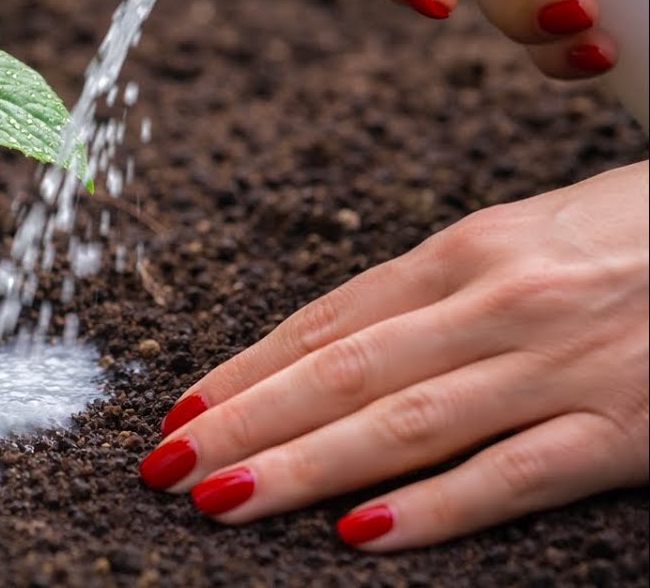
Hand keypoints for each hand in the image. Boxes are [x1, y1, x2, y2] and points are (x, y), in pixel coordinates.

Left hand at [140, 161, 648, 549]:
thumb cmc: (636, 235)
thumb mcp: (526, 238)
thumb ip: (434, 291)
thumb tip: (330, 344)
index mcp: (469, 249)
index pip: (330, 317)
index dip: (248, 366)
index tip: (183, 406)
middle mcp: (500, 302)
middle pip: (344, 370)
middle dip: (244, 421)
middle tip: (165, 462)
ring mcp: (561, 366)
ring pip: (405, 421)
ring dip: (302, 464)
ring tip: (222, 496)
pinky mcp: (626, 428)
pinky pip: (514, 475)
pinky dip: (434, 506)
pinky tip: (360, 532)